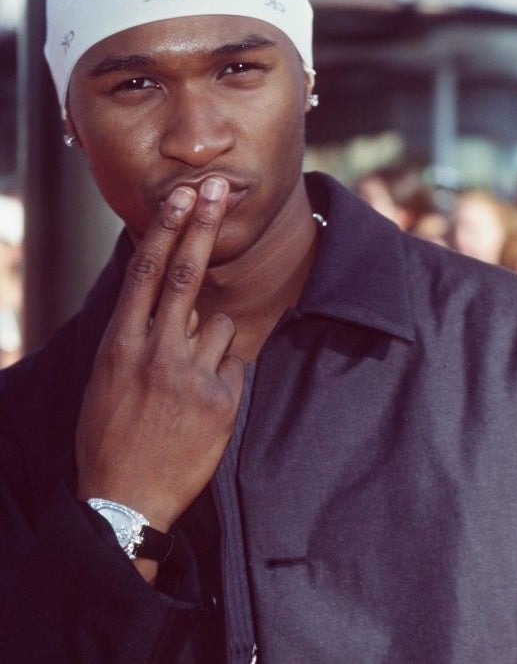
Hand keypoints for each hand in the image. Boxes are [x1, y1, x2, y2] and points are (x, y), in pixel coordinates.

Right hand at [76, 177, 244, 532]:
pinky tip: (204, 404)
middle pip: (187, 274)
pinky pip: (234, 364)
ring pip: (220, 324)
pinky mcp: (222, 401)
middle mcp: (156, 352)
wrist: (126, 503)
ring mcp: (191, 376)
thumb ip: (141, 335)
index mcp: (121, 344)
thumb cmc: (110, 434)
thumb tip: (177, 300)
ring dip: (211, 340)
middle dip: (203, 224)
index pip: (146, 273)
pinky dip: (224, 374)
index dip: (166, 229)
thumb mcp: (108, 377)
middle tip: (218, 186)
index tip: (181, 195)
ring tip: (188, 381)